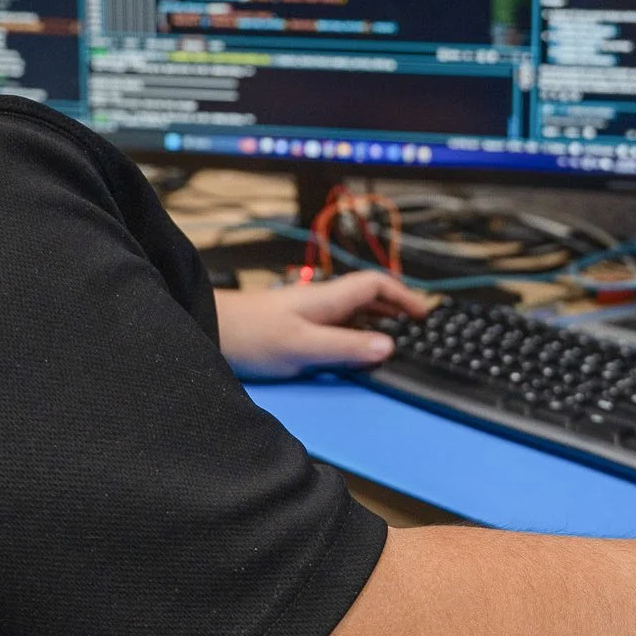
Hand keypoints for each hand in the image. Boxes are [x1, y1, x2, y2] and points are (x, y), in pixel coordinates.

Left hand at [216, 273, 433, 379]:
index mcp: (328, 298)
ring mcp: (308, 313)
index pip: (376, 284)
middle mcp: (321, 301)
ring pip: (353, 311)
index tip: (424, 313)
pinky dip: (355, 334)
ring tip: (395, 338)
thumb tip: (389, 346)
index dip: (403, 295)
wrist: (212, 331)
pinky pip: (337, 325)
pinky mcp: (296, 327)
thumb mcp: (303, 345)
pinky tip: (355, 351)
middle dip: (395, 307)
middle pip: (368, 296)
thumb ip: (345, 347)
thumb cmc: (252, 335)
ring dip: (377, 320)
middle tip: (417, 327)